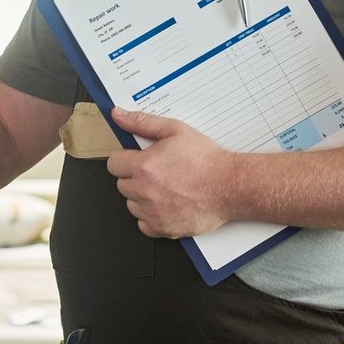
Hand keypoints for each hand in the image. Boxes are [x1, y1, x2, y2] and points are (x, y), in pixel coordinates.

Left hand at [106, 108, 235, 238]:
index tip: (139, 159)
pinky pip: (144, 225)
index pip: (114, 164)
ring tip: (165, 188)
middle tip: (158, 172)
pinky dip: (152, 217)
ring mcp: (153, 212)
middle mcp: (144, 191)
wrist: (230, 185)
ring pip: (132, 204)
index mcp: (144, 166)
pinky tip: (167, 205)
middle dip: (135, 177)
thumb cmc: (206, 159)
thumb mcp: (175, 130)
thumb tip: (118, 115)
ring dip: (142, 197)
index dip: (126, 159)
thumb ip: (142, 122)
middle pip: (122, 184)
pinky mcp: (163, 229)